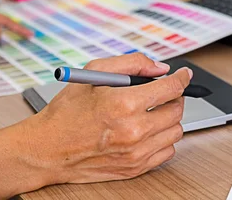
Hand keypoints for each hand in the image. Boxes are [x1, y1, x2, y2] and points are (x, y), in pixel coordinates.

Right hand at [23, 53, 191, 183]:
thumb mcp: (95, 72)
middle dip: (173, 98)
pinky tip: (146, 132)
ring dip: (168, 119)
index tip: (184, 75)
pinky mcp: (135, 168)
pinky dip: (162, 140)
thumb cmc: (67, 111)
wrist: (47, 149)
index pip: (171, 88)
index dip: (182, 78)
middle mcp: (134, 130)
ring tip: (151, 113)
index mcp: (124, 103)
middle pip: (177, 110)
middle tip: (162, 94)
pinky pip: (166, 152)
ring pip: (175, 132)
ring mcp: (136, 152)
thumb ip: (132, 63)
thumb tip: (160, 69)